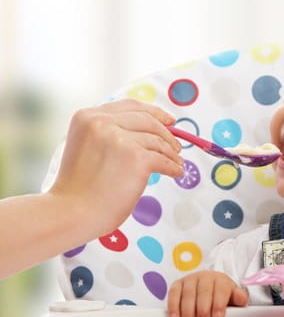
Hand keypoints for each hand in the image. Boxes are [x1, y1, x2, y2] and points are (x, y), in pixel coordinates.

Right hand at [49, 99, 183, 236]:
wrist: (71, 212)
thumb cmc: (78, 188)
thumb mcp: (86, 146)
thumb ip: (108, 132)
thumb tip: (148, 131)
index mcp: (88, 116)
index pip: (130, 106)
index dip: (155, 112)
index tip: (169, 120)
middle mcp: (103, 122)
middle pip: (148, 121)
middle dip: (167, 134)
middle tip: (176, 147)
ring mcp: (120, 139)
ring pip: (158, 142)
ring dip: (171, 154)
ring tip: (176, 162)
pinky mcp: (136, 158)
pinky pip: (163, 160)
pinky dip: (173, 167)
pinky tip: (175, 172)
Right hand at [168, 271, 248, 316]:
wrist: (210, 285)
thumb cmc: (222, 295)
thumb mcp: (233, 296)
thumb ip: (238, 298)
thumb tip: (241, 298)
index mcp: (221, 279)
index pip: (220, 290)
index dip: (218, 304)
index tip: (217, 316)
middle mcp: (205, 277)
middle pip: (203, 292)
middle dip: (203, 309)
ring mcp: (190, 280)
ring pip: (188, 294)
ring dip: (188, 311)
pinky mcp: (177, 285)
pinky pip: (173, 294)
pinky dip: (174, 306)